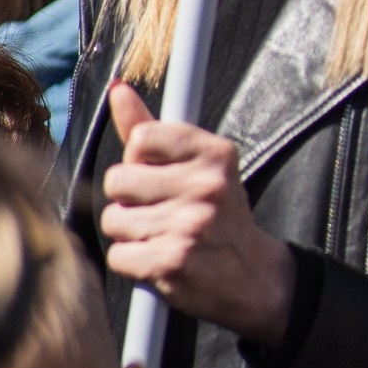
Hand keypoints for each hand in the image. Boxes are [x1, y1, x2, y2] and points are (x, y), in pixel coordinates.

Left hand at [102, 85, 293, 346]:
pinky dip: (132, 263)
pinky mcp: (173, 261)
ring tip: (161, 236)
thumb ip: (152, 129)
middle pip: (117, 180)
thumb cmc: (218, 215)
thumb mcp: (199, 166)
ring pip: (114, 220)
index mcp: (214, 153)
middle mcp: (206, 185)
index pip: (140, 139)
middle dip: (128, 200)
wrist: (254, 277)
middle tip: (159, 211)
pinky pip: (118, 255)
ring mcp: (189, 224)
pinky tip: (159, 261)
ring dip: (129, 233)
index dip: (138, 161)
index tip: (158, 176)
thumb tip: (118, 90)